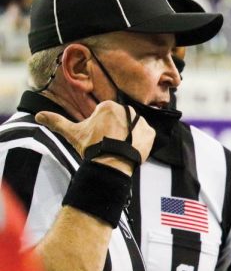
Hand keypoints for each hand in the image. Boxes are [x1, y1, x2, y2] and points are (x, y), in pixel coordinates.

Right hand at [36, 101, 154, 173]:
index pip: (106, 115)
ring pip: (134, 128)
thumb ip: (57, 122)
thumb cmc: (91, 147)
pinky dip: (141, 142)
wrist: (110, 163)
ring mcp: (141, 122)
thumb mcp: (72, 133)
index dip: (102, 128)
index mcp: (109, 106)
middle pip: (121, 120)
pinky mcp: (151, 133)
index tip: (100, 137)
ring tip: (120, 147)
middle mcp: (127, 110)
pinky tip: (131, 149)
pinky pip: (147, 136)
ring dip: (129, 136)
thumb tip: (38, 115)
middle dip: (116, 131)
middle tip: (110, 144)